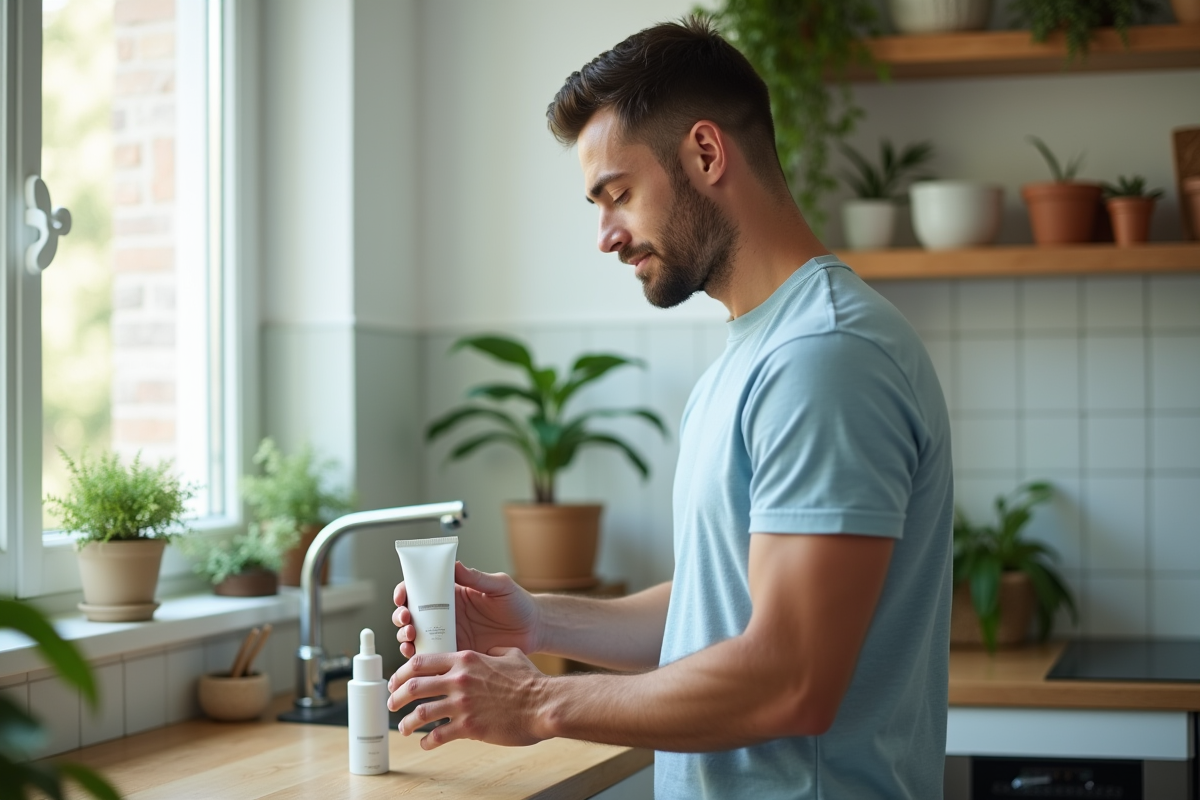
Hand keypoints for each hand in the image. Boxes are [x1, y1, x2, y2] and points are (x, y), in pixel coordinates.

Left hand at [386, 647, 547, 748]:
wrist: (543, 704)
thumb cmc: (531, 681)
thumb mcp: (511, 655)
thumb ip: (494, 652)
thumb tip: (490, 651)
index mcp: (465, 660)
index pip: (422, 661)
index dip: (403, 671)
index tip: (398, 679)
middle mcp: (459, 680)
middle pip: (413, 686)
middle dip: (397, 695)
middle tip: (392, 703)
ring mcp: (462, 704)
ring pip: (420, 712)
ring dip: (407, 722)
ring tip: (404, 727)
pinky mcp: (469, 727)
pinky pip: (438, 735)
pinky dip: (428, 741)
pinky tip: (427, 743)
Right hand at [393, 562, 540, 658]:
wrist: (534, 631)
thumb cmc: (518, 603)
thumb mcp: (499, 586)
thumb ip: (477, 577)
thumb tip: (454, 564)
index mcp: (453, 593)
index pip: (421, 589)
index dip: (406, 591)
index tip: (402, 596)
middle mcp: (446, 613)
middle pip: (412, 614)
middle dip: (401, 617)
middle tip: (407, 621)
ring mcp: (449, 634)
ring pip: (416, 637)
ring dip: (405, 637)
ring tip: (410, 639)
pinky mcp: (455, 653)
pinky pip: (432, 657)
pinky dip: (419, 658)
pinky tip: (417, 659)